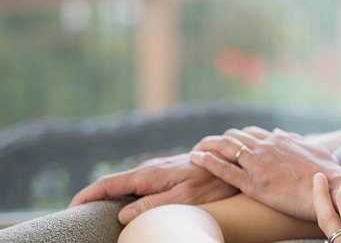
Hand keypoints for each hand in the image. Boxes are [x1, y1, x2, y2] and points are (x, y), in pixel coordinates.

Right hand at [69, 153, 238, 224]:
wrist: (233, 161)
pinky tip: (125, 204)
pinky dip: (126, 195)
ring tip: (94, 213)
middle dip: (93, 198)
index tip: (70, 209)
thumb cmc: (213, 182)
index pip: (108, 184)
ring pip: (126, 185)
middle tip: (77, 216)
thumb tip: (122, 215)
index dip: (86, 196)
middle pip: (113, 184)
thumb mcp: (185, 198)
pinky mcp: (167, 173)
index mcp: (149, 174)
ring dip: (109, 197)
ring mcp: (158, 170)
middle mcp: (150, 169)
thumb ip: (154, 205)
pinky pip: (139, 185)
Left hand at [190, 126, 340, 220]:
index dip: (237, 138)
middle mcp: (267, 147)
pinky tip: (195, 158)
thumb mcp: (314, 151)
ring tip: (194, 150)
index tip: (228, 143)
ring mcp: (259, 164)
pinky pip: (223, 169)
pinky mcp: (254, 183)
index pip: (251, 133)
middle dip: (218, 140)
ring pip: (225, 148)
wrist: (333, 188)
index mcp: (280, 140)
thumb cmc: (328, 173)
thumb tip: (288, 135)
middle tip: (206, 147)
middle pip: (234, 137)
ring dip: (207, 146)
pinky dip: (206, 161)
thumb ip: (298, 142)